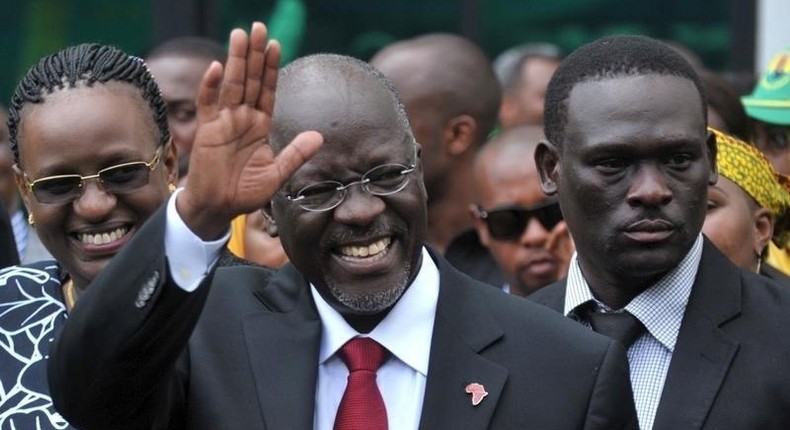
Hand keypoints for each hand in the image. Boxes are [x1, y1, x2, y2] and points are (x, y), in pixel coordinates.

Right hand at [176, 22, 322, 239]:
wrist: (218, 208)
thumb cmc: (245, 193)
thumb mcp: (276, 174)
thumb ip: (295, 154)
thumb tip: (319, 136)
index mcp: (260, 126)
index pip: (268, 90)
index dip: (271, 68)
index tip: (276, 45)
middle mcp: (242, 118)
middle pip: (250, 80)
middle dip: (255, 54)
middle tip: (259, 27)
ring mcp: (223, 122)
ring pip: (231, 84)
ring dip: (236, 60)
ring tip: (240, 35)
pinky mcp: (207, 131)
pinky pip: (208, 104)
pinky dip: (211, 86)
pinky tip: (218, 68)